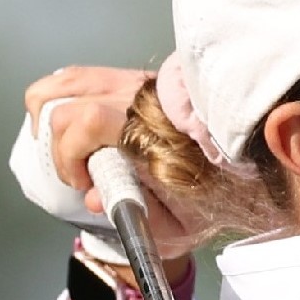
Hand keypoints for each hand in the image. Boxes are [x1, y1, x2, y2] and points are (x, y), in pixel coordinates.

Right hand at [22, 65, 201, 261]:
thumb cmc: (213, 196)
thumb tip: (94, 197)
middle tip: (79, 173)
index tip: (84, 182)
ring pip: (66, 84)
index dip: (70, 157)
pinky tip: (69, 124)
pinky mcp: (130, 79)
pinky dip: (61, 99)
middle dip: (58, 147)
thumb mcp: (179, 223)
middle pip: (67, 106)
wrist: (248, 165)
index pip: (87, 121)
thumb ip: (135, 213)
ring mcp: (134, 83)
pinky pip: (79, 77)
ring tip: (67, 147)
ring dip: (51, 118)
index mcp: (152, 130)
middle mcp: (140, 99)